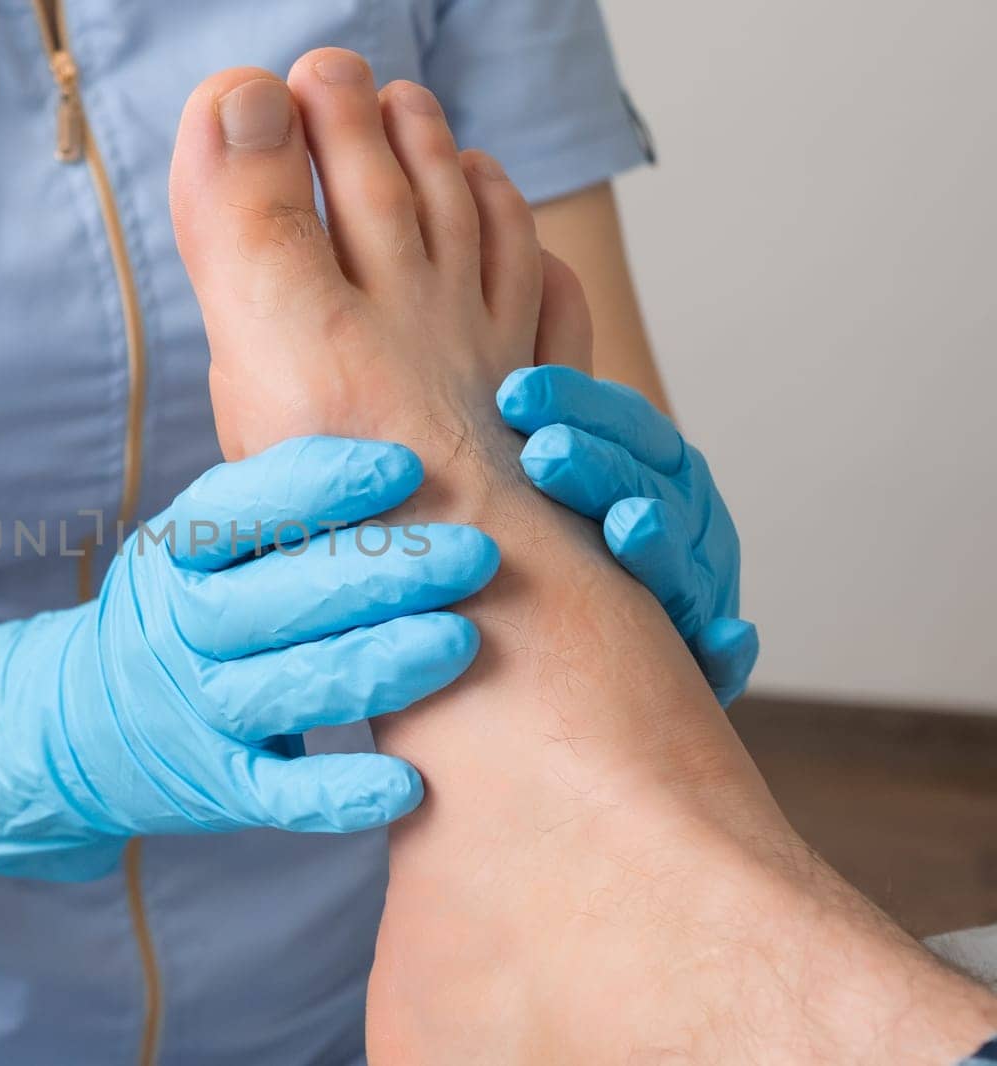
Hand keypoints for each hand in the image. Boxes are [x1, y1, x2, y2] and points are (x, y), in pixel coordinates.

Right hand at [0, 436, 500, 879]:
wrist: (81, 726)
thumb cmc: (183, 610)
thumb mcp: (195, 547)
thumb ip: (275, 507)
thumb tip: (399, 428)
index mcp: (175, 553)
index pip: (239, 508)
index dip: (322, 484)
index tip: (407, 465)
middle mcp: (178, 627)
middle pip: (277, 596)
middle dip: (381, 572)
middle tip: (475, 553)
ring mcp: (195, 711)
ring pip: (289, 687)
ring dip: (376, 666)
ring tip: (461, 641)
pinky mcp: (218, 785)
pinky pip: (281, 793)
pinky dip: (340, 793)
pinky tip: (407, 782)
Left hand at [496, 366, 757, 705]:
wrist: (594, 649)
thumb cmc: (555, 534)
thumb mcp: (543, 473)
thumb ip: (526, 419)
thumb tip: (508, 311)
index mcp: (655, 466)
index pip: (623, 423)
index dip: (574, 402)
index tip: (511, 393)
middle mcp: (685, 520)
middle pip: (647, 486)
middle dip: (597, 468)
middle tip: (541, 453)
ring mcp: (701, 587)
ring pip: (685, 563)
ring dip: (659, 543)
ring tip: (626, 525)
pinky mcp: (706, 660)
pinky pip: (726, 657)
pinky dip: (730, 650)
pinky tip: (724, 641)